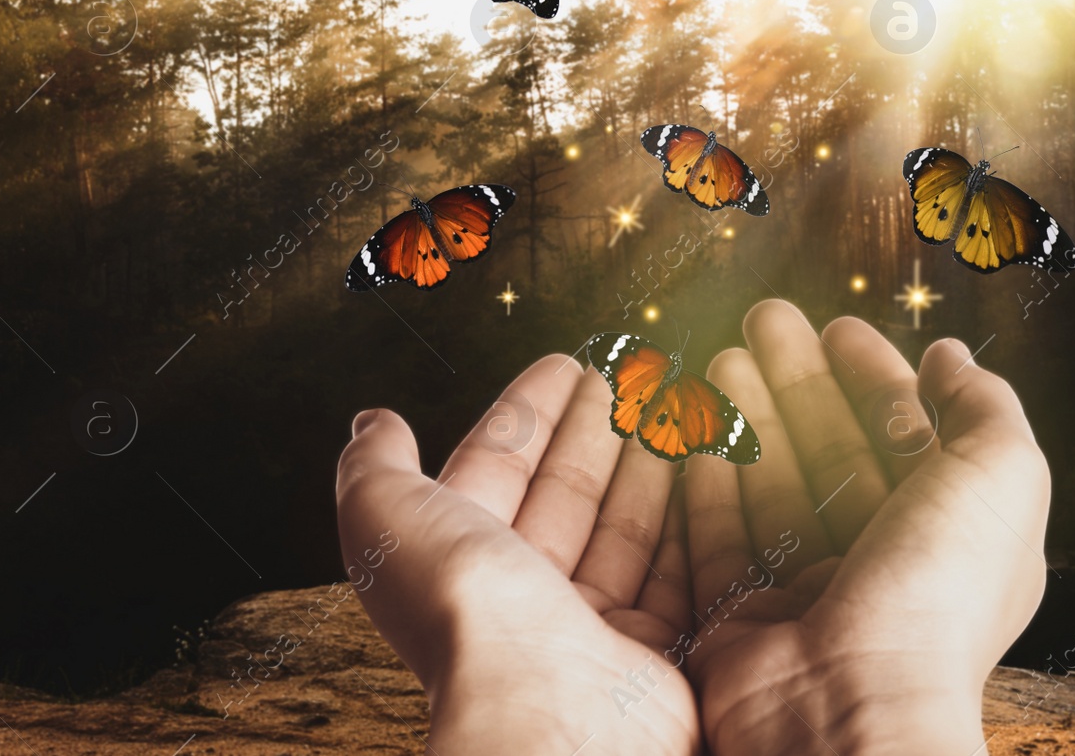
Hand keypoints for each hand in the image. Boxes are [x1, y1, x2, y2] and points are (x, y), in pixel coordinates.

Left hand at [336, 355, 701, 754]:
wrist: (550, 711)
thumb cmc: (468, 613)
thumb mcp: (389, 519)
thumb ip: (375, 468)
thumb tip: (372, 423)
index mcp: (457, 562)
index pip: (498, 466)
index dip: (529, 411)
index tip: (568, 363)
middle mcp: (520, 596)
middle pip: (566, 493)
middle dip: (597, 428)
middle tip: (635, 374)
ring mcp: (588, 625)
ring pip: (623, 528)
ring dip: (648, 464)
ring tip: (675, 407)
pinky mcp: (650, 651)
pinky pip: (672, 571)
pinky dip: (687, 518)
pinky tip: (702, 470)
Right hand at [680, 300, 1051, 754]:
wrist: (853, 712)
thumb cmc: (938, 597)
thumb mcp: (1001, 479)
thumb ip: (984, 408)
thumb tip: (948, 357)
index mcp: (949, 537)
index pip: (907, 436)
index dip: (874, 375)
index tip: (837, 325)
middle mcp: (881, 567)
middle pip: (832, 452)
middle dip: (799, 380)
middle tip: (762, 317)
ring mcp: (808, 597)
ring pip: (772, 486)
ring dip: (748, 416)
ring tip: (721, 354)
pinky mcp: (742, 623)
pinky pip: (717, 539)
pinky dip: (705, 479)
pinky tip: (693, 426)